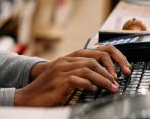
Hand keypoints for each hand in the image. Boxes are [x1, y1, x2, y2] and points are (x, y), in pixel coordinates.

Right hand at [14, 45, 130, 106]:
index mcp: (68, 59)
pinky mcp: (59, 81)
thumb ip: (78, 75)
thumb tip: (98, 81)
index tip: (121, 70)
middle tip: (119, 81)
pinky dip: (89, 84)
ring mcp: (61, 70)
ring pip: (89, 68)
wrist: (27, 97)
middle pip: (94, 59)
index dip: (111, 59)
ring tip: (112, 88)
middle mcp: (65, 61)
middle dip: (110, 70)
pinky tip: (95, 90)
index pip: (94, 52)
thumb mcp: (63, 78)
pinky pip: (78, 79)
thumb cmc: (47, 90)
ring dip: (104, 79)